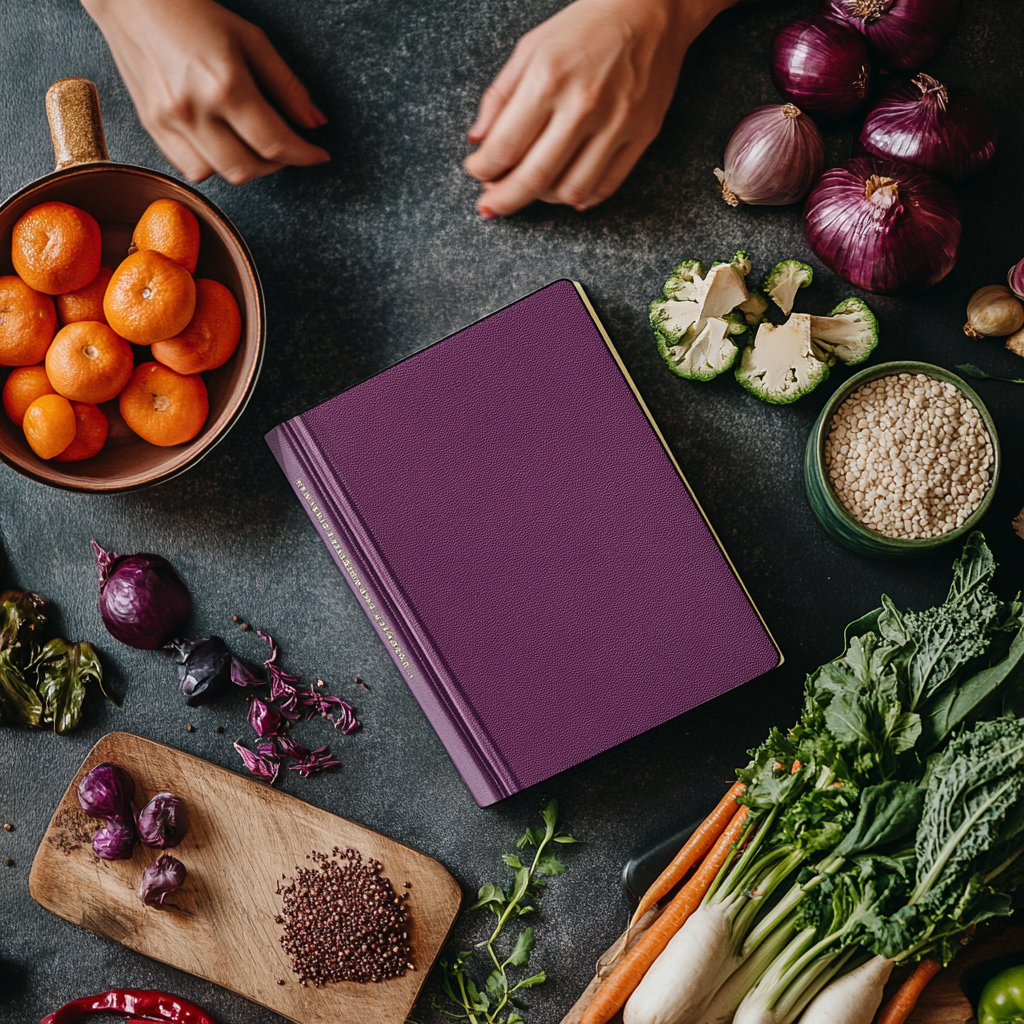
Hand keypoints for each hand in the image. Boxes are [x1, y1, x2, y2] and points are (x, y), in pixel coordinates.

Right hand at [81, 0, 329, 183]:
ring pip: (219, 174)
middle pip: (247, 168)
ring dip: (245, 167)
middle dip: (276, 164)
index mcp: (224, 85)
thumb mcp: (251, 40)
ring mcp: (168, 122)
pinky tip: (222, 143)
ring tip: (253, 145)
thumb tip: (315, 122)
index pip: (274, 143)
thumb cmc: (193, 13)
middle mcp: (194, 110)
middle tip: (286, 148)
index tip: (318, 155)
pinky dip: (214, 164)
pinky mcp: (152, 127)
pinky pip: (190, 167)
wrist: (131, 1)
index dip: (303, 155)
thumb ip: (287, 86)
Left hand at [465, 0, 732, 215]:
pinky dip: (582, 197)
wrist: (652, 7)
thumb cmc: (587, 24)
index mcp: (548, 79)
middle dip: (504, 198)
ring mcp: (617, 123)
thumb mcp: (532, 47)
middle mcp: (583, 106)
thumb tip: (478, 139)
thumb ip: (500, 96)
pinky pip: (607, 185)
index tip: (476, 171)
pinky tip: (565, 191)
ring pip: (571, 190)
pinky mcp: (643, 134)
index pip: (504, 147)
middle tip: (491, 204)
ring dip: (542, 199)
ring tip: (531, 188)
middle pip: (534, 178)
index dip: (482, 169)